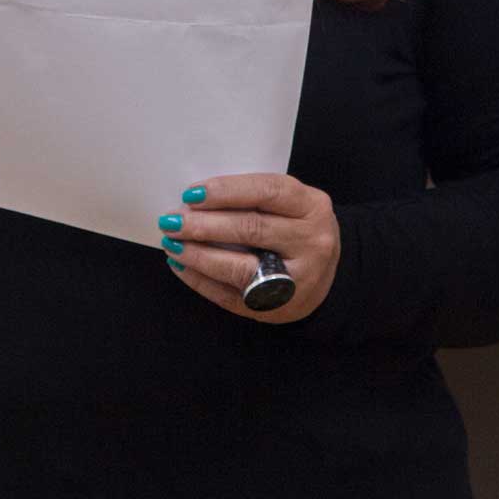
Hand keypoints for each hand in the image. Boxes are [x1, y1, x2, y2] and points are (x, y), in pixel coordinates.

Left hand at [159, 173, 341, 323]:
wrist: (327, 276)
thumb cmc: (297, 230)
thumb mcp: (290, 204)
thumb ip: (255, 198)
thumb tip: (195, 200)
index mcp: (313, 206)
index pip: (267, 191)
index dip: (226, 191)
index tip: (191, 194)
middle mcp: (312, 242)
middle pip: (251, 229)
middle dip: (204, 225)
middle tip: (172, 221)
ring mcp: (297, 279)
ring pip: (240, 267)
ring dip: (198, 255)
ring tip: (172, 243)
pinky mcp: (277, 307)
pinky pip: (231, 296)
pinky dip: (201, 280)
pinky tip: (181, 266)